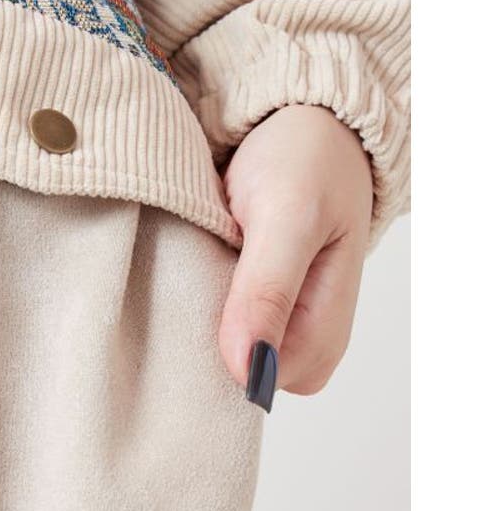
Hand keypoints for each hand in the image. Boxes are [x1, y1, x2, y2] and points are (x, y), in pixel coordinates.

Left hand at [218, 104, 373, 410]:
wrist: (306, 124)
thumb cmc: (306, 162)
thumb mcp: (288, 217)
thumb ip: (268, 292)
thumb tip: (247, 371)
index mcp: (324, 335)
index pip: (257, 387)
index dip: (216, 360)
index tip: (189, 312)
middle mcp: (301, 343)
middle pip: (234, 380)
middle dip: (200, 342)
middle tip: (185, 282)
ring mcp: (276, 328)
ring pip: (218, 356)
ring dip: (191, 321)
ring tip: (189, 272)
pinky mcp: (252, 309)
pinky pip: (210, 328)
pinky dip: (191, 304)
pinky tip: (188, 276)